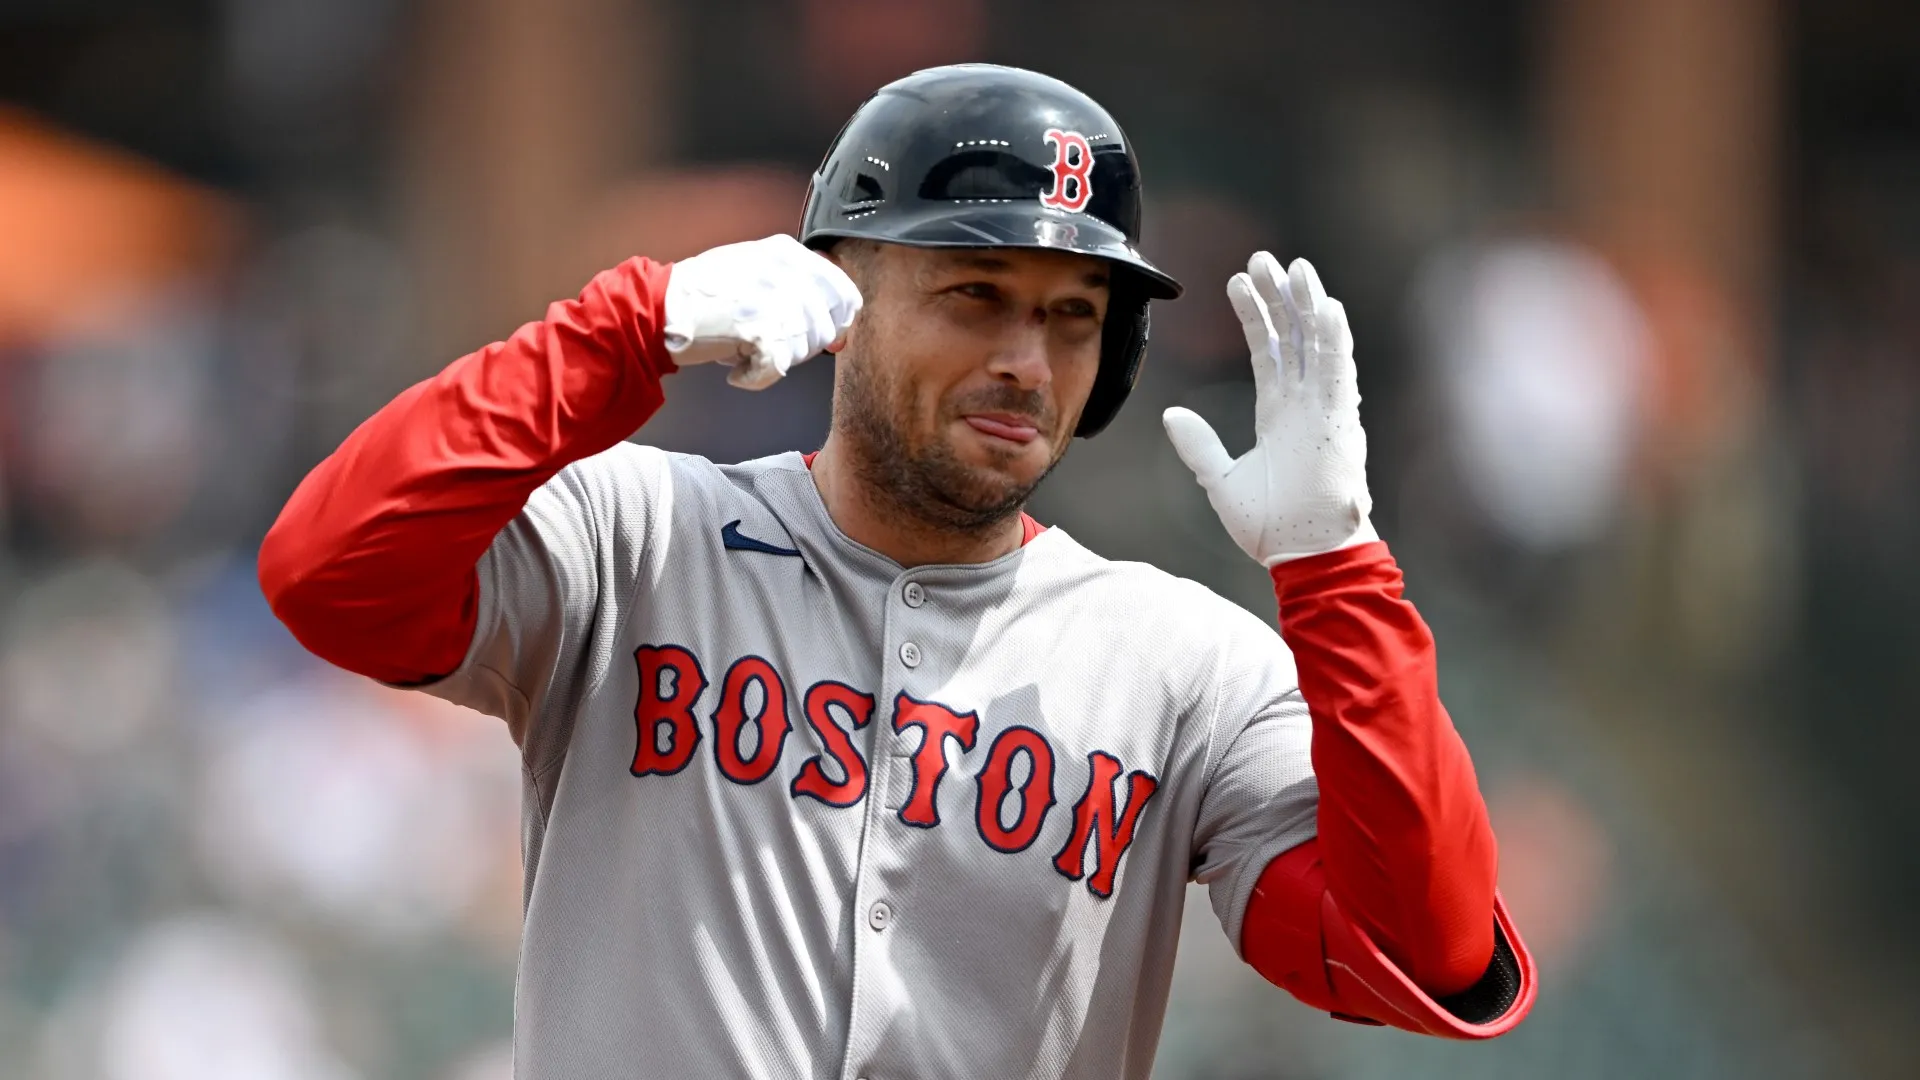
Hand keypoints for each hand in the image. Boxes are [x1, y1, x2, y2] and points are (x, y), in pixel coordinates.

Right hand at [662, 234, 862, 389]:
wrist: (659, 306)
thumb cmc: (705, 292)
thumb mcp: (757, 268)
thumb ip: (801, 288)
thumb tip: (843, 330)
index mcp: (788, 253)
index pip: (844, 293)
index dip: (836, 321)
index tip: (819, 334)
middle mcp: (786, 272)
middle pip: (827, 328)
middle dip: (802, 345)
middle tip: (767, 343)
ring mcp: (774, 302)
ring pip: (805, 351)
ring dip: (777, 360)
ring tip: (745, 348)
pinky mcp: (759, 332)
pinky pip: (777, 370)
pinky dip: (755, 379)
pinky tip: (737, 369)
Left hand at [1162, 253, 1377, 565]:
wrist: (1303, 556)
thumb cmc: (1272, 527)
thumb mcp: (1221, 481)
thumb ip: (1199, 446)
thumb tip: (1171, 416)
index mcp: (1279, 414)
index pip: (1267, 350)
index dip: (1255, 314)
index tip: (1238, 280)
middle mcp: (1305, 404)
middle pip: (1293, 336)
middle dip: (1280, 295)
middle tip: (1264, 257)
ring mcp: (1324, 410)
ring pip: (1318, 343)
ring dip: (1307, 304)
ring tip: (1294, 266)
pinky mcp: (1339, 422)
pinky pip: (1339, 371)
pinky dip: (1335, 338)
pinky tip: (1327, 305)